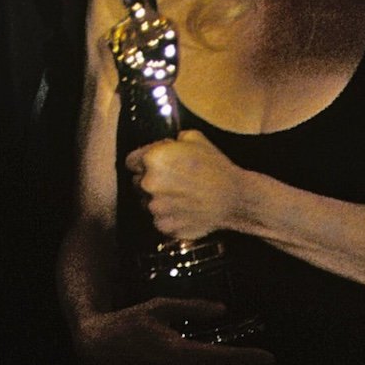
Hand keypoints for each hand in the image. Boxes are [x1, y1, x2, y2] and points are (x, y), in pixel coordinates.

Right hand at [73, 296, 272, 364]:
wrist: (96, 348)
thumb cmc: (127, 322)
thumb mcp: (159, 307)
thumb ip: (192, 308)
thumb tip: (221, 310)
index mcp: (178, 353)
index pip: (221, 358)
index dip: (247, 358)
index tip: (268, 358)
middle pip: (211, 363)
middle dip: (214, 350)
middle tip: (192, 333)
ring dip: (193, 355)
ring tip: (163, 340)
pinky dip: (181, 364)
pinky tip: (158, 353)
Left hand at [125, 130, 239, 239]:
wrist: (233, 198)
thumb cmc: (215, 166)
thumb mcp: (194, 139)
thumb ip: (171, 142)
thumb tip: (163, 147)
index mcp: (152, 159)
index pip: (131, 161)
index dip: (142, 162)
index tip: (154, 165)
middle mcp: (148, 184)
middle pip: (137, 182)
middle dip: (150, 180)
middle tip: (172, 181)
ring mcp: (155, 207)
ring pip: (146, 202)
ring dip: (158, 199)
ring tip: (180, 196)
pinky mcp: (163, 226)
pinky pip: (158, 219)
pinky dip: (168, 216)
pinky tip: (184, 209)